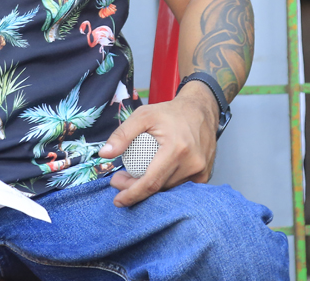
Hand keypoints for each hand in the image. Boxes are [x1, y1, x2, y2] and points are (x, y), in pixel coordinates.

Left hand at [97, 81, 218, 206]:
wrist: (200, 109)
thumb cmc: (170, 112)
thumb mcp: (143, 116)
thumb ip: (122, 134)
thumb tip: (104, 154)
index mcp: (176, 150)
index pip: (151, 183)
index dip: (132, 195)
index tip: (118, 200)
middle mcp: (191, 163)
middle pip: (159, 188)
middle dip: (135, 189)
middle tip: (120, 179)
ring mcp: (200, 170)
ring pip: (169, 189)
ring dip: (151, 187)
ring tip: (136, 174)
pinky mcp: (204, 174)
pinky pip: (181, 187)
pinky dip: (166, 184)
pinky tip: (156, 176)